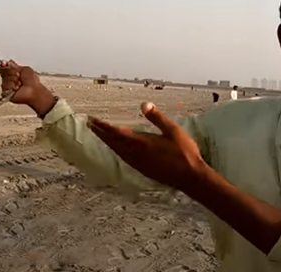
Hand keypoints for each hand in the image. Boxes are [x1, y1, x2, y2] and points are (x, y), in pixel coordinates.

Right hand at [0, 60, 57, 116]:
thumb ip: (16, 65)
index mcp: (15, 74)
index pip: (4, 68)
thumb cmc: (32, 81)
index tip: (4, 63)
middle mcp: (10, 80)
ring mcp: (8, 87)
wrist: (33, 91)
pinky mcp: (6, 93)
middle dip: (11, 72)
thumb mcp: (25, 69)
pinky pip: (4, 86)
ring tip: (19, 83)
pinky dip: (12, 86)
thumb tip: (9, 62)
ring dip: (13, 80)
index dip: (4, 65)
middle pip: (3, 72)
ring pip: (4, 79)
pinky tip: (17, 88)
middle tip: (19, 76)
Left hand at [87, 102, 208, 192]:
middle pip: (112, 142)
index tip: (92, 119)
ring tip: (100, 133)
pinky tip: (117, 147)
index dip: (103, 126)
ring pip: (117, 150)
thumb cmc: (184, 153)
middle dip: (100, 132)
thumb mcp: (172, 130)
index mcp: (141, 143)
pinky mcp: (142, 169)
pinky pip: (123, 157)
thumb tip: (144, 104)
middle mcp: (135, 154)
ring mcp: (138, 163)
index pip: (116, 132)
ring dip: (107, 141)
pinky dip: (116, 149)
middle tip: (90, 124)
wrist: (191, 177)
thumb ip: (157, 117)